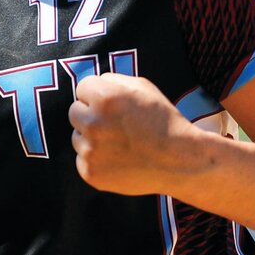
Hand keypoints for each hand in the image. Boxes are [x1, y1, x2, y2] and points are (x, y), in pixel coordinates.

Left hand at [68, 73, 204, 196]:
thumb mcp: (142, 87)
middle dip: (90, 115)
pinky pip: (82, 159)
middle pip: (74, 112)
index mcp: (104, 97)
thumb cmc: (162, 120)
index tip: (112, 105)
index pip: (82, 88)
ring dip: (92, 138)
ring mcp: (90, 151)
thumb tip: (92, 85)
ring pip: (77, 137)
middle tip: (114, 124)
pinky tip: (118, 159)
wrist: (180, 161)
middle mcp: (93, 123)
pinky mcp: (90, 172)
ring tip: (119, 143)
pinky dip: (97, 160)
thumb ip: (112, 81)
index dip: (98, 95)